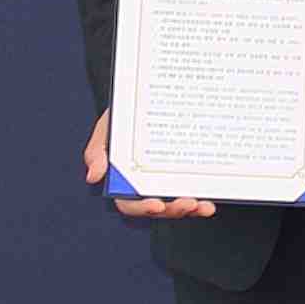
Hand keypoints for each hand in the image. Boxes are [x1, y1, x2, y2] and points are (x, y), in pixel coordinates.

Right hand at [88, 110, 215, 220]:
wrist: (150, 93)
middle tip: (188, 203)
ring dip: (191, 209)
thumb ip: (97, 151)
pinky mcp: (185, 173)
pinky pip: (194, 190)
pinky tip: (211, 199)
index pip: (129, 202)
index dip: (142, 208)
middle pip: (159, 208)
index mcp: (124, 179)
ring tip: (203, 206)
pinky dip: (203, 199)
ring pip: (178, 203)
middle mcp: (146, 184)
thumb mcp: (107, 127)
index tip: (157, 205)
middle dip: (173, 210)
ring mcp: (167, 180)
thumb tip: (93, 177)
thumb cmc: (124, 114)